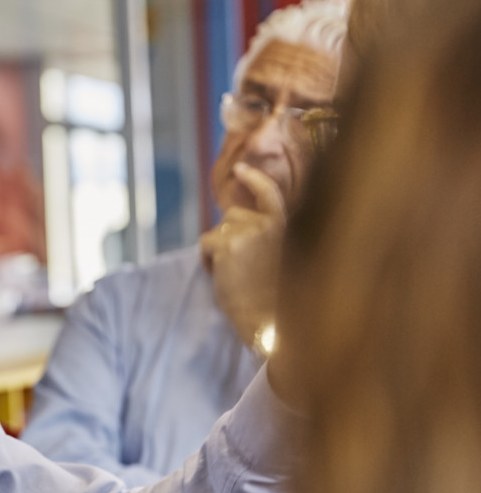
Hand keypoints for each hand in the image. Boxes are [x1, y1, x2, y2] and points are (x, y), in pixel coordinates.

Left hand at [198, 162, 285, 350]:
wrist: (272, 322)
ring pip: (218, 230)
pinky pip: (205, 243)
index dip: (253, 179)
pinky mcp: (227, 244)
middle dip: (229, 234)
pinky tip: (222, 275)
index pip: (269, 194)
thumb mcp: (280, 261)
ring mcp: (247, 232)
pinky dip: (207, 258)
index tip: (240, 169)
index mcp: (286, 228)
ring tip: (234, 274)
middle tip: (239, 266)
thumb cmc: (277, 302)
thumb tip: (234, 228)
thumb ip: (264, 240)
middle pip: (232, 215)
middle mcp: (268, 224)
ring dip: (219, 248)